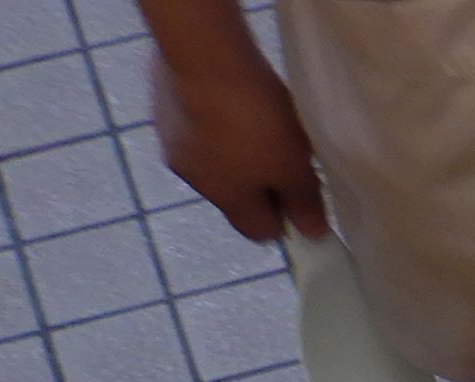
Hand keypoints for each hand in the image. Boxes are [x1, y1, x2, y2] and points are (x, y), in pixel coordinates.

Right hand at [152, 47, 327, 242]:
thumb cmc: (256, 120)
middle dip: (260, 182)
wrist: (204, 54)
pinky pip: (196, 123)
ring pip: (213, 157)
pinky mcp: (162, 104)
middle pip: (234, 194)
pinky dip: (215, 118)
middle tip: (286, 155)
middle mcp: (191, 177)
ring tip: (259, 120)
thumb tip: (311, 234)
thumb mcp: (294, 168)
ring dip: (236, 148)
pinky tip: (232, 96)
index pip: (257, 231)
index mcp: (225, 199)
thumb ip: (304, 203)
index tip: (301, 200)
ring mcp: (171, 139)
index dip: (283, 221)